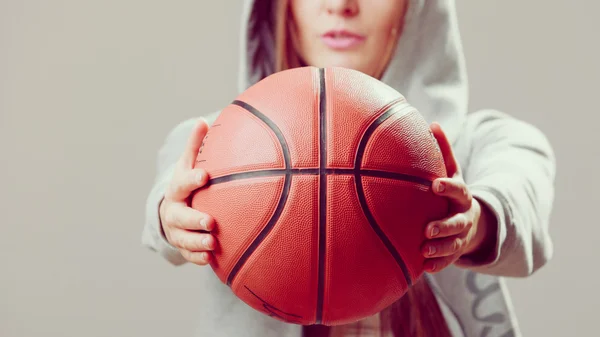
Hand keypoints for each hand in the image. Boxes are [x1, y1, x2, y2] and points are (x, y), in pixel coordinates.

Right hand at [159, 119, 215, 265]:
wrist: (172, 210)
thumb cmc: (187, 184)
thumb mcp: (189, 165)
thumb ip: (196, 146)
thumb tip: (204, 121)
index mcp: (177, 189)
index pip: (182, 183)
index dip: (192, 180)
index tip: (205, 176)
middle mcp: (174, 211)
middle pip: (180, 217)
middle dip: (194, 220)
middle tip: (211, 222)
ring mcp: (177, 231)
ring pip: (183, 239)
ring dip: (197, 242)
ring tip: (213, 243)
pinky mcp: (183, 246)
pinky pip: (188, 254)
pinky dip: (198, 257)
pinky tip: (210, 259)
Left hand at [421, 122, 496, 272]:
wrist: (471, 221)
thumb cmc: (451, 191)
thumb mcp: (451, 171)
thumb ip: (443, 150)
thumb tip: (431, 123)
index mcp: (462, 195)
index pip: (457, 190)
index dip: (448, 187)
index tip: (434, 184)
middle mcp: (464, 217)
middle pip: (457, 222)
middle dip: (445, 226)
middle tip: (428, 229)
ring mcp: (461, 236)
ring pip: (453, 245)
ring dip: (440, 249)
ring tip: (424, 251)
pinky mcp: (455, 252)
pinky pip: (448, 261)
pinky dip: (437, 266)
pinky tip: (424, 269)